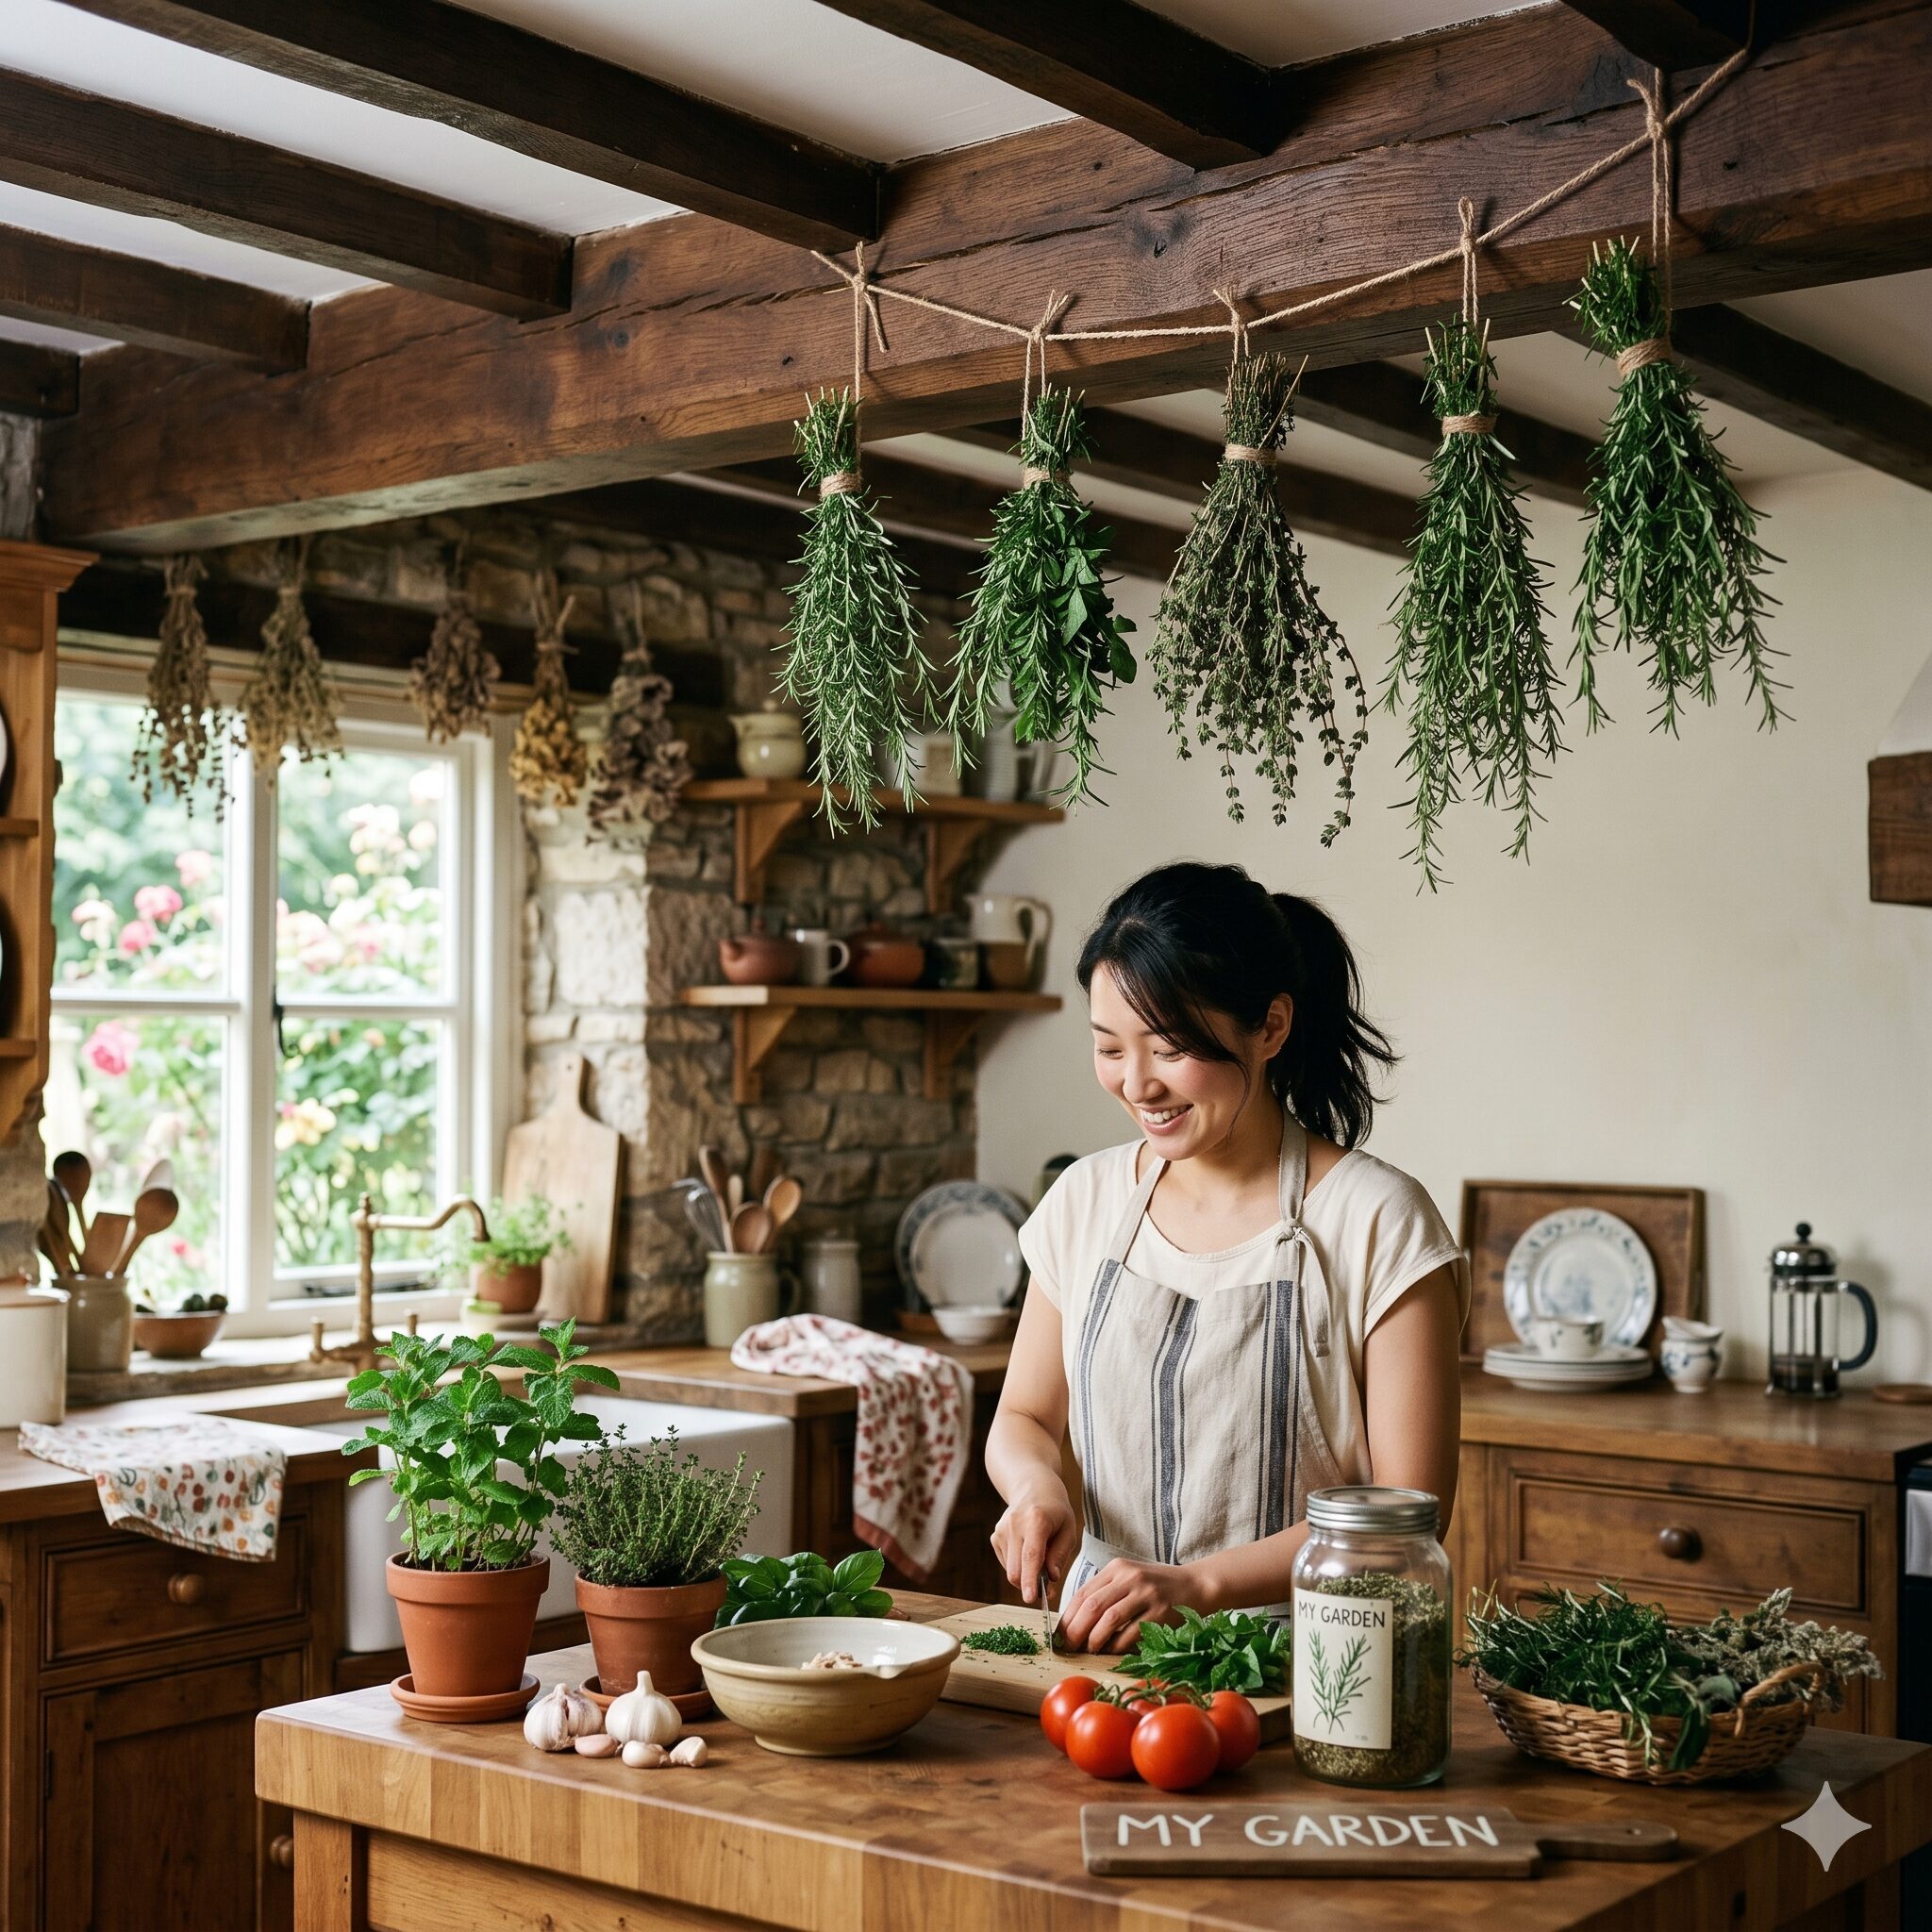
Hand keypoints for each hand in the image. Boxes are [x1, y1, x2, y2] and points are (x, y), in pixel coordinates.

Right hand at [990, 1488, 1079, 1609]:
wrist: (1032, 1487)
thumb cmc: (1055, 1510)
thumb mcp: (1068, 1529)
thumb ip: (1060, 1554)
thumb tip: (1051, 1578)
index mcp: (1036, 1520)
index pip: (1031, 1556)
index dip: (1030, 1579)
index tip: (1030, 1598)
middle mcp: (1014, 1524)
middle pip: (1016, 1569)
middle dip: (1030, 1586)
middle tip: (1048, 1590)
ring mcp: (1001, 1530)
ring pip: (1011, 1570)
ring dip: (1026, 1575)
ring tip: (1041, 1559)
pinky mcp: (995, 1536)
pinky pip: (1007, 1564)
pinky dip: (1019, 1566)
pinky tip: (1028, 1550)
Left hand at [1055, 1557, 1199, 1654]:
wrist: (1196, 1585)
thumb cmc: (1157, 1587)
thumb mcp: (1129, 1580)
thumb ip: (1106, 1594)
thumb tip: (1075, 1624)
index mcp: (1117, 1568)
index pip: (1083, 1592)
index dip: (1068, 1616)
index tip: (1059, 1635)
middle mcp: (1130, 1577)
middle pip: (1092, 1605)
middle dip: (1075, 1630)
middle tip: (1068, 1647)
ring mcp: (1146, 1593)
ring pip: (1109, 1619)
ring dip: (1094, 1639)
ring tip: (1088, 1650)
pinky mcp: (1160, 1612)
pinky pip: (1131, 1633)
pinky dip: (1117, 1646)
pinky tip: (1111, 1652)